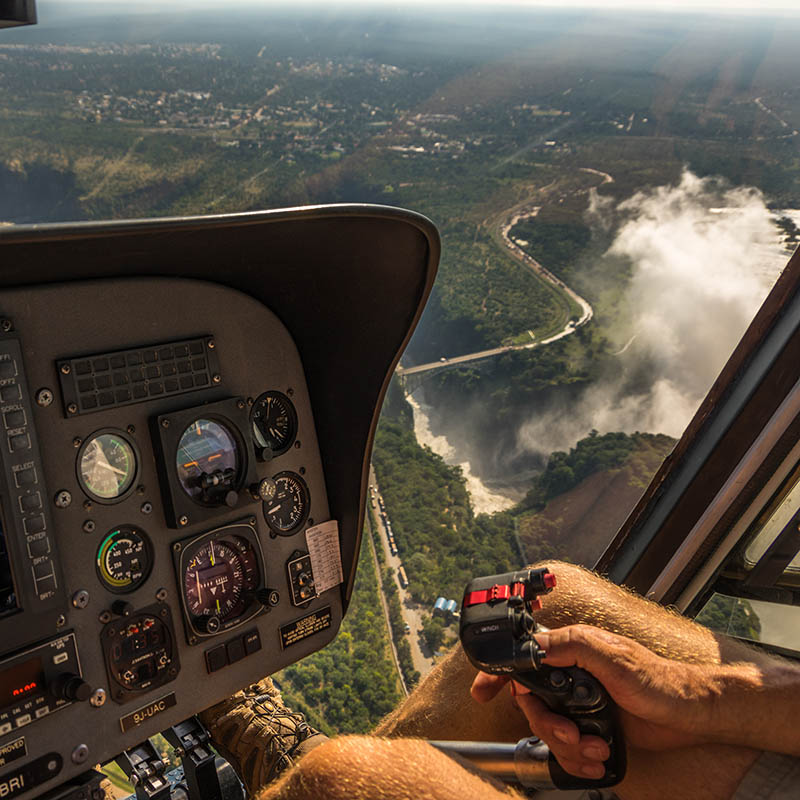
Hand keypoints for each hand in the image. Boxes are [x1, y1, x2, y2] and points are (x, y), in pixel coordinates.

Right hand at [471, 624, 715, 778]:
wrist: (690, 716)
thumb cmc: (658, 680)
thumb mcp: (611, 656)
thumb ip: (570, 645)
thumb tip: (533, 646)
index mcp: (570, 651)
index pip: (524, 658)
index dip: (499, 674)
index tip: (482, 692)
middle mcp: (571, 677)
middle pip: (532, 705)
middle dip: (547, 726)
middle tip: (570, 734)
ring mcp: (580, 704)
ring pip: (548, 731)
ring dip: (568, 747)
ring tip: (595, 750)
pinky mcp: (591, 728)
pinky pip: (567, 751)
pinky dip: (579, 761)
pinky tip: (598, 761)